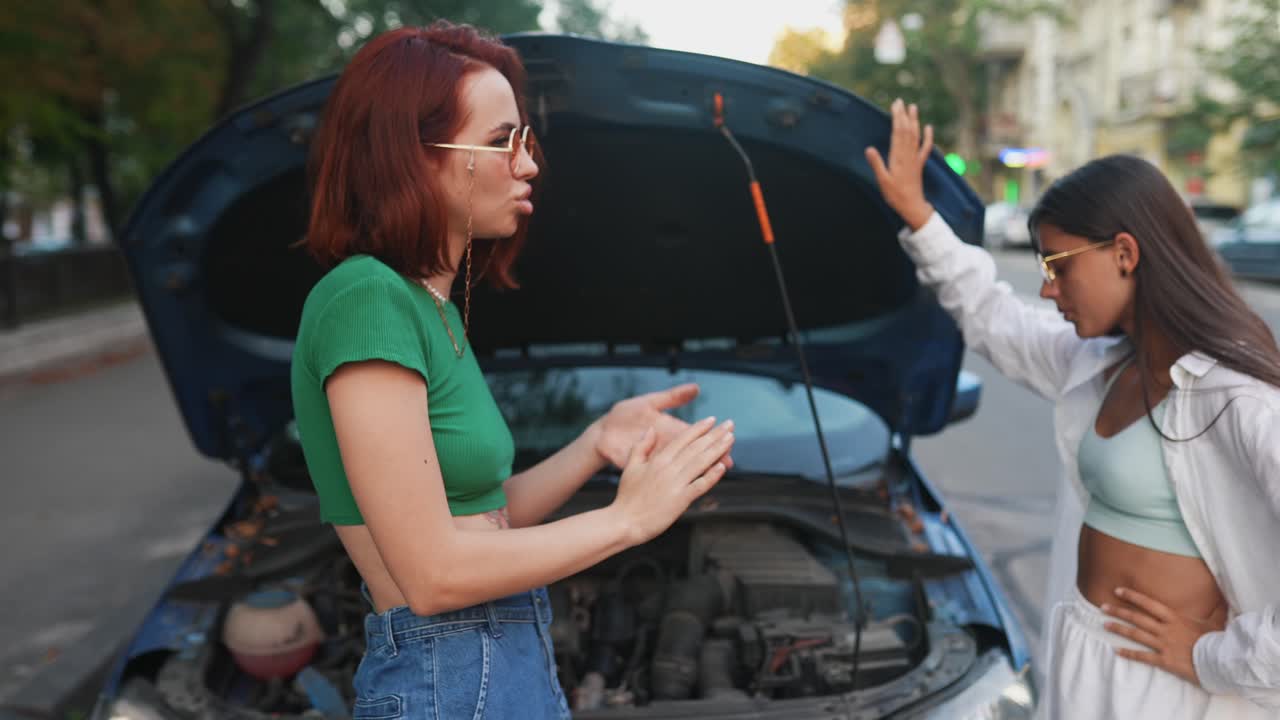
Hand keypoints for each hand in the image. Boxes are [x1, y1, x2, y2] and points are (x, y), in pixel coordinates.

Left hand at [594, 383, 732, 470]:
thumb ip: (672, 397)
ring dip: (702, 465)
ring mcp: (658, 460)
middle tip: (732, 452)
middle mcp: (668, 447)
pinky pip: (667, 476)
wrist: (603, 433)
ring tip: (722, 465)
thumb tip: (697, 388)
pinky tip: (697, 479)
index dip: (712, 436)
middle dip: (713, 450)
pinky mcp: (646, 468)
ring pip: (684, 465)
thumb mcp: (649, 403)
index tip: (729, 436)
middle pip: (695, 450)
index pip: (696, 435)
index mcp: (670, 431)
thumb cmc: (625, 415)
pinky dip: (679, 478)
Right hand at [610, 417, 734, 545]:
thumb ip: (642, 447)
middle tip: (730, 424)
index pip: (683, 439)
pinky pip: (699, 486)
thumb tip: (651, 428)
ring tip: (731, 439)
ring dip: (718, 449)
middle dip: (715, 434)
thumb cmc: (627, 496)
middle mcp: (668, 468)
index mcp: (658, 460)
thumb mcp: (630, 467)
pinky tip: (723, 467)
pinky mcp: (680, 500)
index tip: (712, 420)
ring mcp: (675, 484)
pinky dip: (712, 476)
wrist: (624, 522)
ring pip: (701, 462)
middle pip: (696, 447)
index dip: (699, 428)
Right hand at [864, 98, 934, 231]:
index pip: (898, 132)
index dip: (897, 118)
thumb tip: (869, 148)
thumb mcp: (882, 181)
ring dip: (914, 121)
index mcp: (898, 157)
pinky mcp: (919, 164)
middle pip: (906, 130)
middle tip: (900, 101)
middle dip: (903, 115)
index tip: (895, 105)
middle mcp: (908, 155)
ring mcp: (915, 159)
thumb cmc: (895, 195)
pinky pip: (925, 148)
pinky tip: (928, 128)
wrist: (912, 206)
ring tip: (913, 107)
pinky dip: (927, 137)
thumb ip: (876, 164)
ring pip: (915, 136)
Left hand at [1102, 587, 1227, 686]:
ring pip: (1136, 634)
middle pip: (1137, 618)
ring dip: (1119, 629)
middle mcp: (1165, 629)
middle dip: (1118, 611)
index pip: (1148, 603)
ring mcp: (1163, 644)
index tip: (1118, 591)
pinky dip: (1128, 653)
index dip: (1132, 596)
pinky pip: (1142, 656)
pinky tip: (1116, 650)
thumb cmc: (1217, 641)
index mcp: (1175, 618)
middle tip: (1102, 607)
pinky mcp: (1164, 660)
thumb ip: (1215, 610)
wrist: (1220, 661)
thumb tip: (1223, 598)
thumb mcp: (1215, 622)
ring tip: (1104, 625)